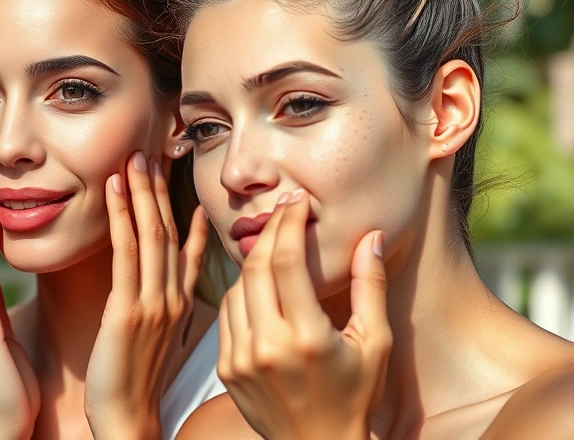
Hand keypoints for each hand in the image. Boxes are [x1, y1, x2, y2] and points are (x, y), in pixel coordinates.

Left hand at [84, 152, 209, 439]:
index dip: (182, 208)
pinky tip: (111, 190)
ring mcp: (155, 302)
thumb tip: (162, 278)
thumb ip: (162, 301)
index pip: (186, 246)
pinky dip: (120, 217)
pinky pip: (126, 253)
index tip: (177, 178)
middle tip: (149, 152)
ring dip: (141, 193)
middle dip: (158, 190)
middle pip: (169, 231)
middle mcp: (174, 297)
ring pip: (151, 234)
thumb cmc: (135, 380)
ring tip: (132, 159)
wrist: (127, 418)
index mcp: (181, 303)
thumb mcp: (156, 336)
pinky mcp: (130, 309)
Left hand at [217, 189, 390, 439]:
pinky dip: (240, 290)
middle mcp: (267, 347)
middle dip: (269, 232)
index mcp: (307, 338)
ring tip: (273, 243)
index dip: (289, 225)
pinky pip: (225, 313)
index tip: (297, 203)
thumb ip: (371, 288)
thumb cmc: (355, 397)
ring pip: (236, 287)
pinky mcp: (225, 367)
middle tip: (282, 212)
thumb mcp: (375, 344)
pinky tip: (259, 282)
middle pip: (256, 268)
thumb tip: (371, 237)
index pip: (287, 263)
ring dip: (253, 260)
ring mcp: (240, 358)